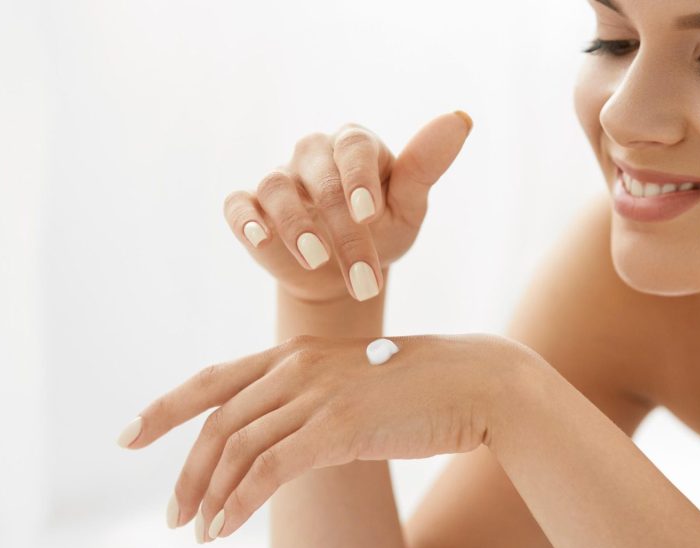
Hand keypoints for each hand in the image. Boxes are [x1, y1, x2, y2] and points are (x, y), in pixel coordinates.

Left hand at [118, 333, 523, 541]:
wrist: (476, 382)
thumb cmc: (421, 387)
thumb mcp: (354, 386)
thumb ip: (311, 403)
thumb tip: (280, 444)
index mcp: (296, 352)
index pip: (212, 380)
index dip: (164, 408)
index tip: (128, 436)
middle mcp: (297, 366)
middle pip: (216, 422)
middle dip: (185, 472)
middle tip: (173, 514)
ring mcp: (316, 393)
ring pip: (237, 448)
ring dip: (210, 495)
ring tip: (200, 530)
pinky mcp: (338, 426)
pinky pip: (268, 469)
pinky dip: (239, 502)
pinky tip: (226, 527)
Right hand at [222, 111, 473, 304]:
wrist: (345, 275)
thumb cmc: (383, 231)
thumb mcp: (409, 205)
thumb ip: (426, 166)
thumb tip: (461, 117)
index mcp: (355, 145)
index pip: (354, 147)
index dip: (358, 178)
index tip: (368, 213)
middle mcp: (314, 155)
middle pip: (321, 179)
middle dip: (342, 230)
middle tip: (364, 277)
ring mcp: (280, 179)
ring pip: (276, 188)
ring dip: (295, 226)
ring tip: (317, 262)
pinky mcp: (251, 208)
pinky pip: (238, 204)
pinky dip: (245, 219)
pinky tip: (259, 238)